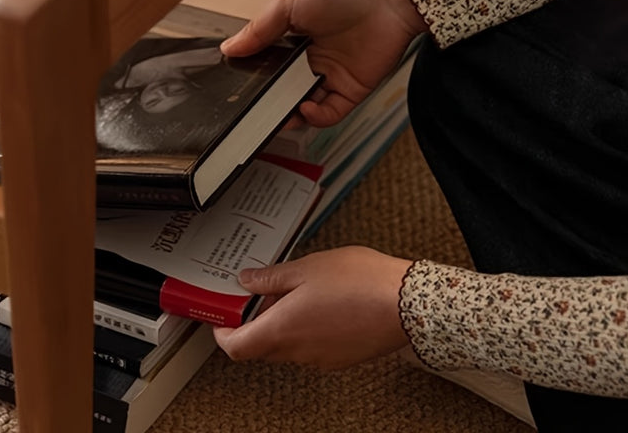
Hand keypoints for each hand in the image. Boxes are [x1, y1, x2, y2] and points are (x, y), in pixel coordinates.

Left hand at [214, 247, 412, 368]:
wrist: (405, 303)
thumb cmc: (359, 283)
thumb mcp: (305, 268)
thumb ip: (271, 278)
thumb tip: (247, 280)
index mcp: (282, 330)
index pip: (236, 347)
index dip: (223, 332)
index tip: (222, 314)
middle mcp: (298, 351)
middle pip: (259, 347)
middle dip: (253, 322)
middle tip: (256, 294)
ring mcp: (321, 358)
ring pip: (286, 346)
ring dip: (280, 323)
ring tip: (291, 291)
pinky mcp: (341, 357)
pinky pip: (310, 346)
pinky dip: (304, 328)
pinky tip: (317, 301)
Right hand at [221, 0, 426, 125]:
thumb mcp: (288, 4)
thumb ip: (258, 29)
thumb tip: (230, 48)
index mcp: (294, 39)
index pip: (269, 67)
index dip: (255, 79)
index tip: (239, 89)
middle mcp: (311, 60)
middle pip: (284, 90)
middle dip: (269, 104)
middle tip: (253, 111)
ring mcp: (332, 76)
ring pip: (304, 106)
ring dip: (290, 115)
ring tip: (276, 116)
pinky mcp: (352, 90)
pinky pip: (330, 113)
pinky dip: (316, 117)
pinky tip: (304, 109)